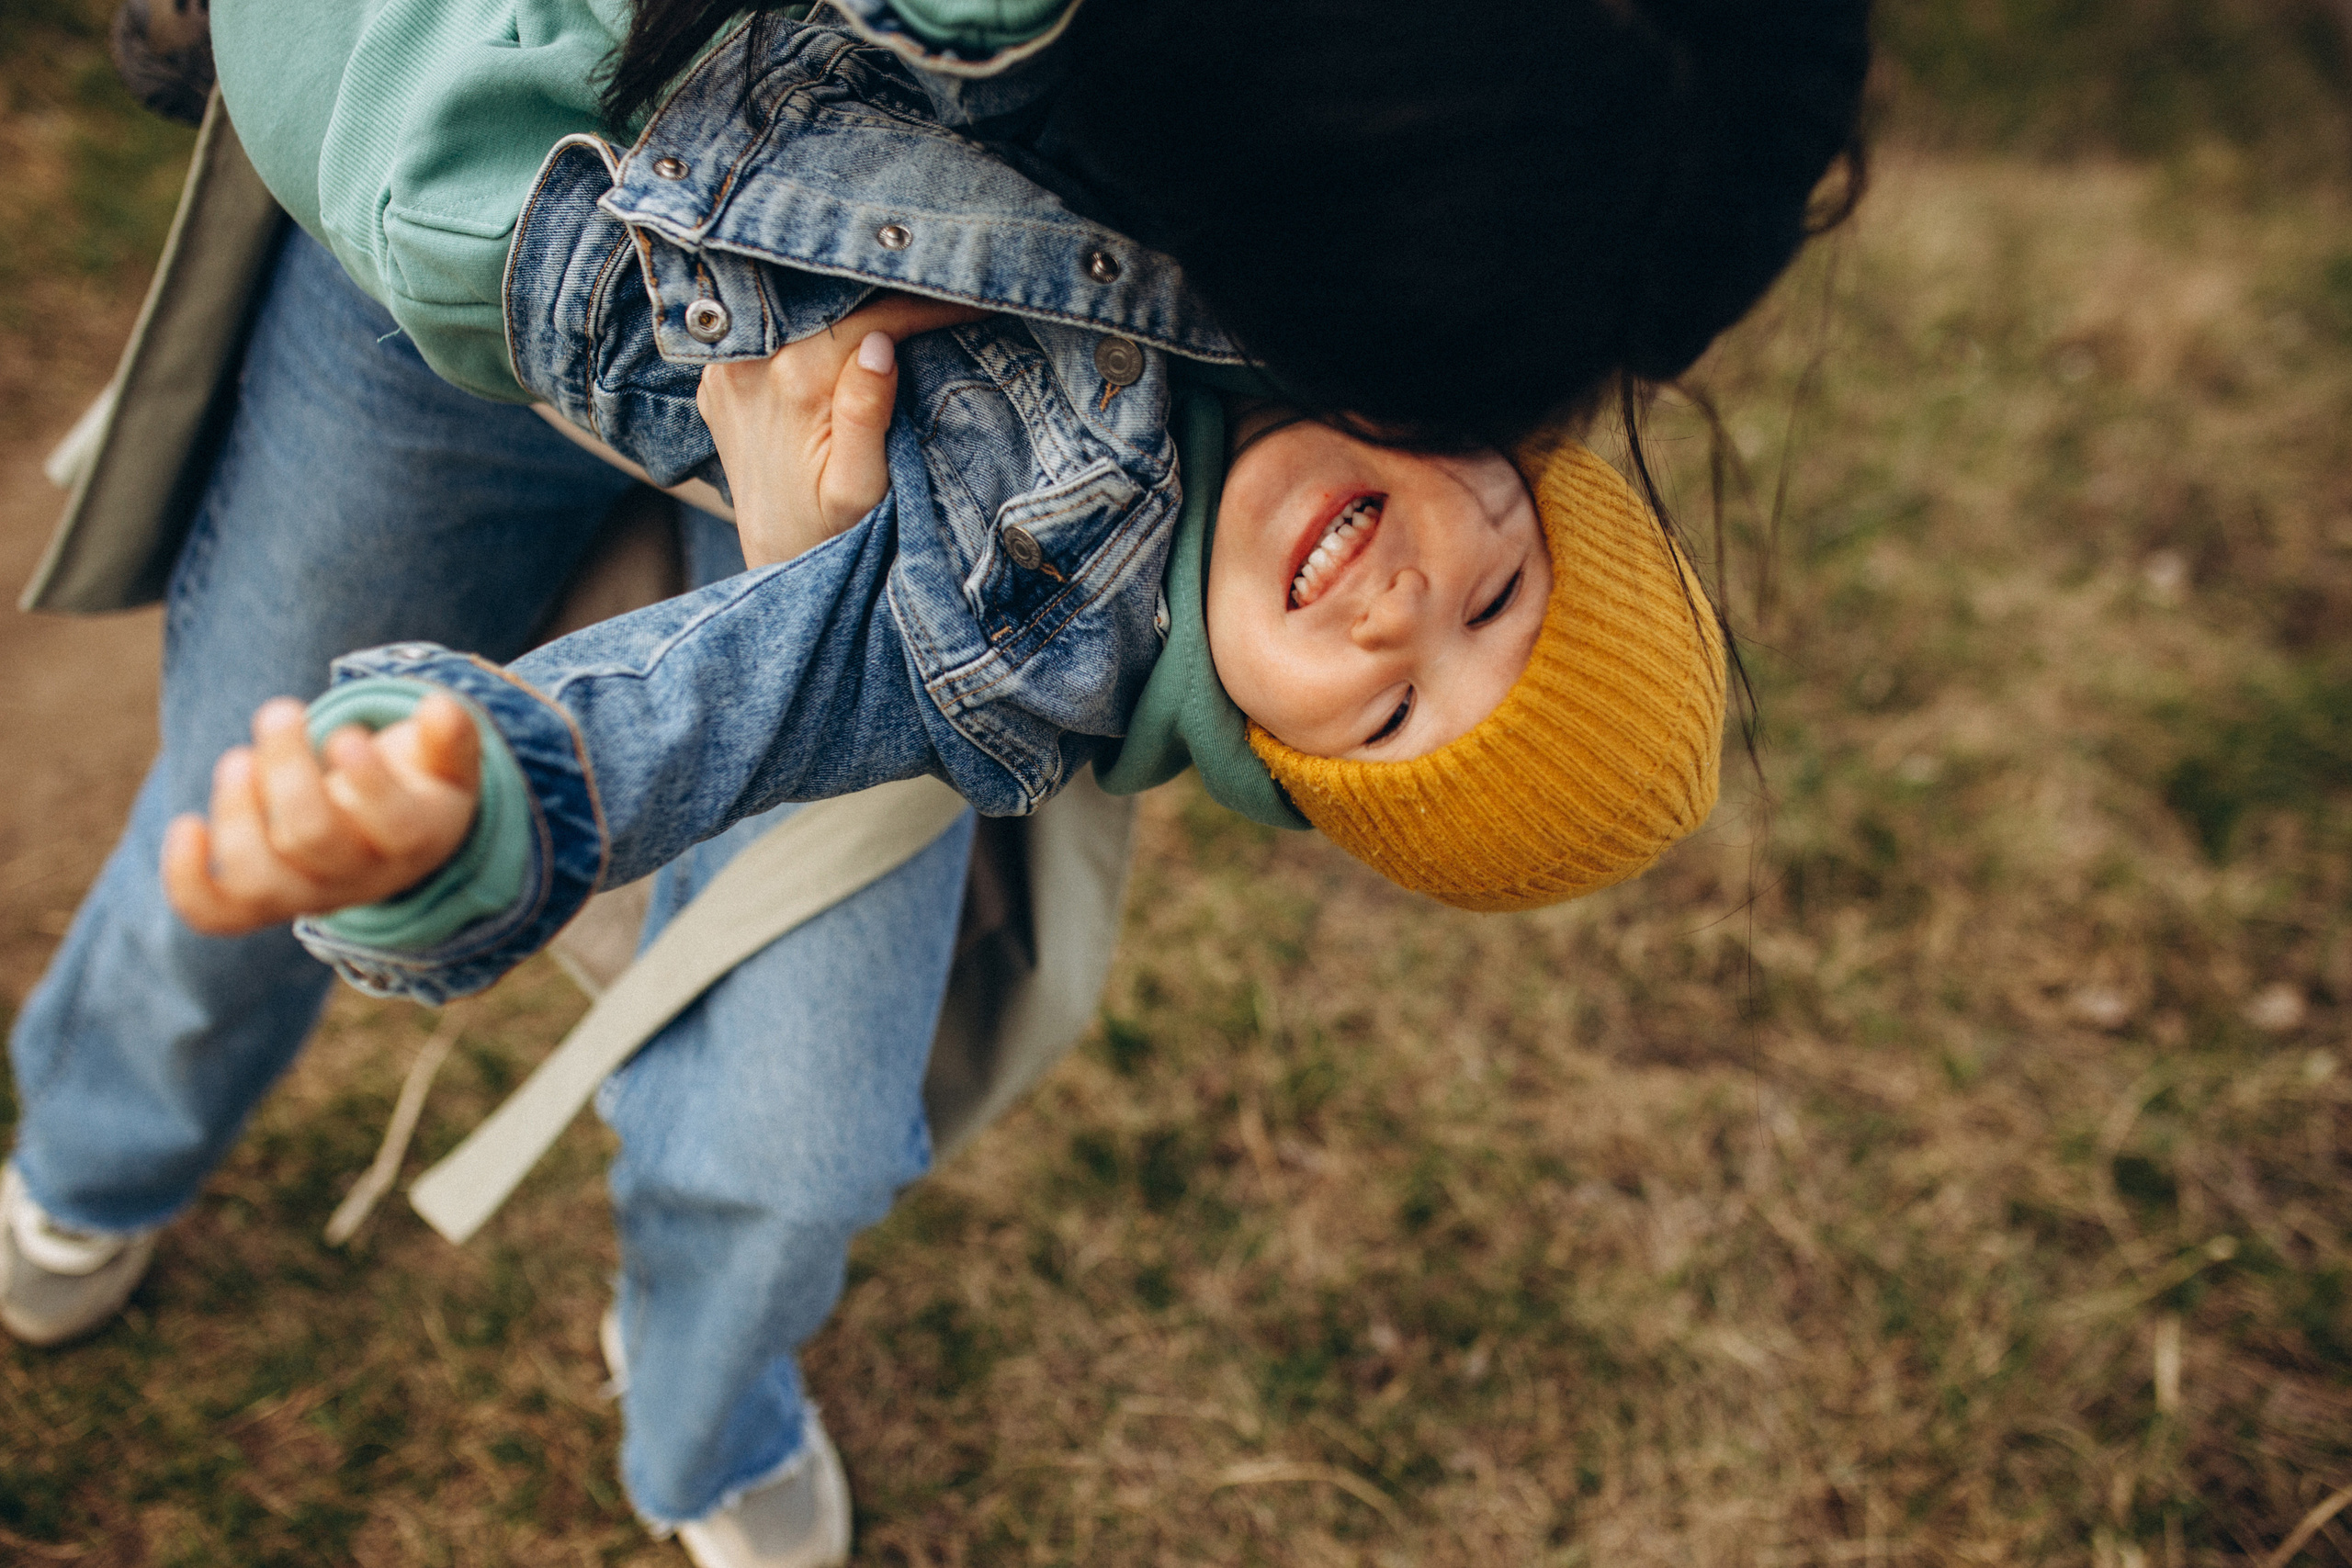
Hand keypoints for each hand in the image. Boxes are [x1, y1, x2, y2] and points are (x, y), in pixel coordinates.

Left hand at [163, 694, 481, 935]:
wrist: (389, 845)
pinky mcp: (260, 903)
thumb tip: (438, 707)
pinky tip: (186, 825)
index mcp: (414, 839)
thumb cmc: (414, 787)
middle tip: (280, 710)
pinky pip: (216, 914)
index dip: (367, 780)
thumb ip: (449, 737)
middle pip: (314, 837)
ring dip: (236, 812)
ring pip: (260, 877)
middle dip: (287, 767)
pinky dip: (187, 880)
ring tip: (239, 758)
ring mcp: (307, 895)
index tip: (345, 733)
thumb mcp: (444, 763)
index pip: (394, 825)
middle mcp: (360, 878)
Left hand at [698, 293, 988, 567]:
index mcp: (790, 383)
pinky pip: (767, 332)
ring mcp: (724, 368)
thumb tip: (878, 345)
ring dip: (843, 301)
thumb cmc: (830, 535)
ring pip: (795, 309)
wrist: (777, 566)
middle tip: (936, 279)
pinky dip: (807, 325)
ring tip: (895, 291)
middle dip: (881, 287)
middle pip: (825, 300)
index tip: (973, 298)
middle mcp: (745, 364)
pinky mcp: (719, 378)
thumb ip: (866, 414)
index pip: (867, 319)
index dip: (923, 305)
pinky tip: (839, 325)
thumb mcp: (860, 488)